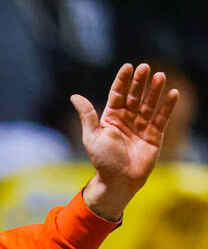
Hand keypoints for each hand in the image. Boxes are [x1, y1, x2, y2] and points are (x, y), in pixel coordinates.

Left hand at [71, 63, 178, 220]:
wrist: (118, 181)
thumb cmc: (103, 160)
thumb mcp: (92, 136)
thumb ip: (87, 115)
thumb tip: (74, 95)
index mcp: (111, 118)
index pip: (117, 95)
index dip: (122, 81)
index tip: (128, 67)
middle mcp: (127, 120)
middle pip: (134, 96)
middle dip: (139, 82)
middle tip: (145, 67)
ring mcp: (141, 126)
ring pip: (149, 104)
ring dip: (155, 90)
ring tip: (160, 76)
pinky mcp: (155, 135)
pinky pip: (162, 118)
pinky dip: (167, 106)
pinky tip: (173, 94)